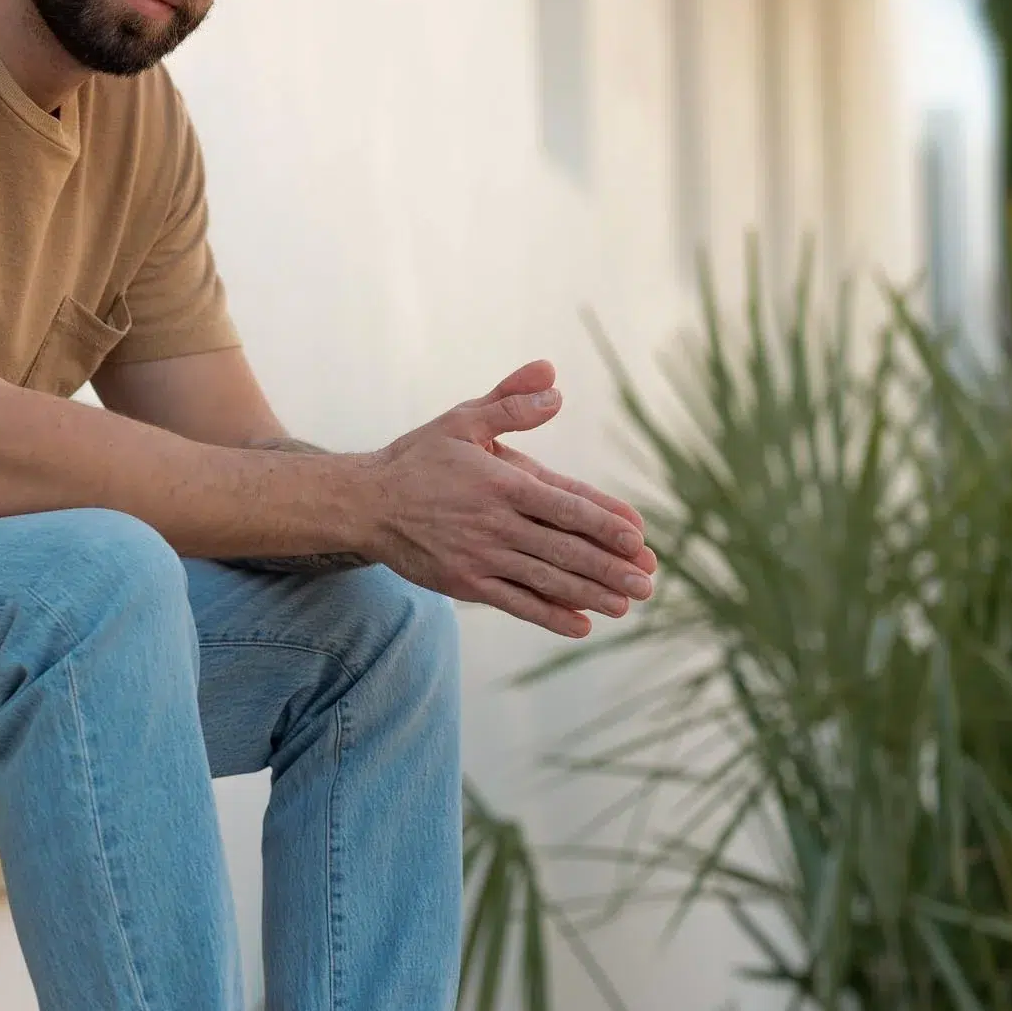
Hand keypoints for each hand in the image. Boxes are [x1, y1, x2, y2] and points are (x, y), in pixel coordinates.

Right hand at [365, 360, 656, 638]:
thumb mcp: (462, 420)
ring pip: (545, 580)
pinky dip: (549, 615)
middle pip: (564, 548)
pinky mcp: (464, 583)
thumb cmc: (418, 459)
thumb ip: (510, 404)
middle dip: (610, 567)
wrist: (364, 504)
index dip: (605, 522)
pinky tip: (580, 625)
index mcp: (500, 483)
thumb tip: (555, 385)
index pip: (564, 505)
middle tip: (647, 582)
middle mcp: (494, 523)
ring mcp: (479, 557)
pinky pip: (514, 604)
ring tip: (626, 606)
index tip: (638, 537)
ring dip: (590, 594)